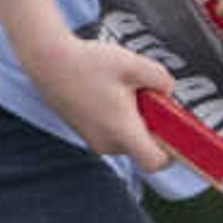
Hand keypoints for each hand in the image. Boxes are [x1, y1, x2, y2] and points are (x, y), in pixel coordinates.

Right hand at [27, 35, 176, 168]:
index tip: (175, 131)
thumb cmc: (88, 62)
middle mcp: (107, 143)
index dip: (172, 152)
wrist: (47, 60)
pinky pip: (114, 132)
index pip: (155, 162)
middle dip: (154, 125)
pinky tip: (112, 91)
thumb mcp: (134, 64)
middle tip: (149, 96)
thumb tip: (169, 93)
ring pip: (129, 138)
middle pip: (144, 148)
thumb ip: (162, 79)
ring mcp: (94, 140)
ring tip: (125, 89)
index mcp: (121, 131)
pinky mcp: (87, 133)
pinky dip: (121, 117)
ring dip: (136, 119)